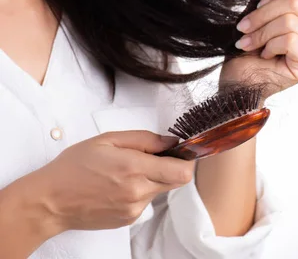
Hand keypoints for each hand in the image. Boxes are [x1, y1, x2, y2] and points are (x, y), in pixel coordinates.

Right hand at [30, 131, 194, 232]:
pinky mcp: (128, 219)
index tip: (179, 152)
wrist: (51, 201)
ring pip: (160, 191)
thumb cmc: (74, 167)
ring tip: (126, 172)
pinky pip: (146, 202)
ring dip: (153, 180)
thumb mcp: (107, 140)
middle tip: (151, 159)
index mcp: (134, 168)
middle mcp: (138, 191)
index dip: (186, 160)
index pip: (183, 171)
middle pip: (176, 181)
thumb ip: (144, 139)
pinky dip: (140, 192)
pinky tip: (119, 186)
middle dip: (170, 167)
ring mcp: (134, 209)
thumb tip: (170, 142)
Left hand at [222, 0, 297, 98]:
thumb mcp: (260, 12)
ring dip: (262, 30)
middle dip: (263, 12)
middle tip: (243, 27)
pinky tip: (262, 55)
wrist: (235, 84)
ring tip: (248, 43)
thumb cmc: (245, 51)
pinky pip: (290, 38)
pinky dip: (269, 44)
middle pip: (296, 0)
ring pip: (291, 19)